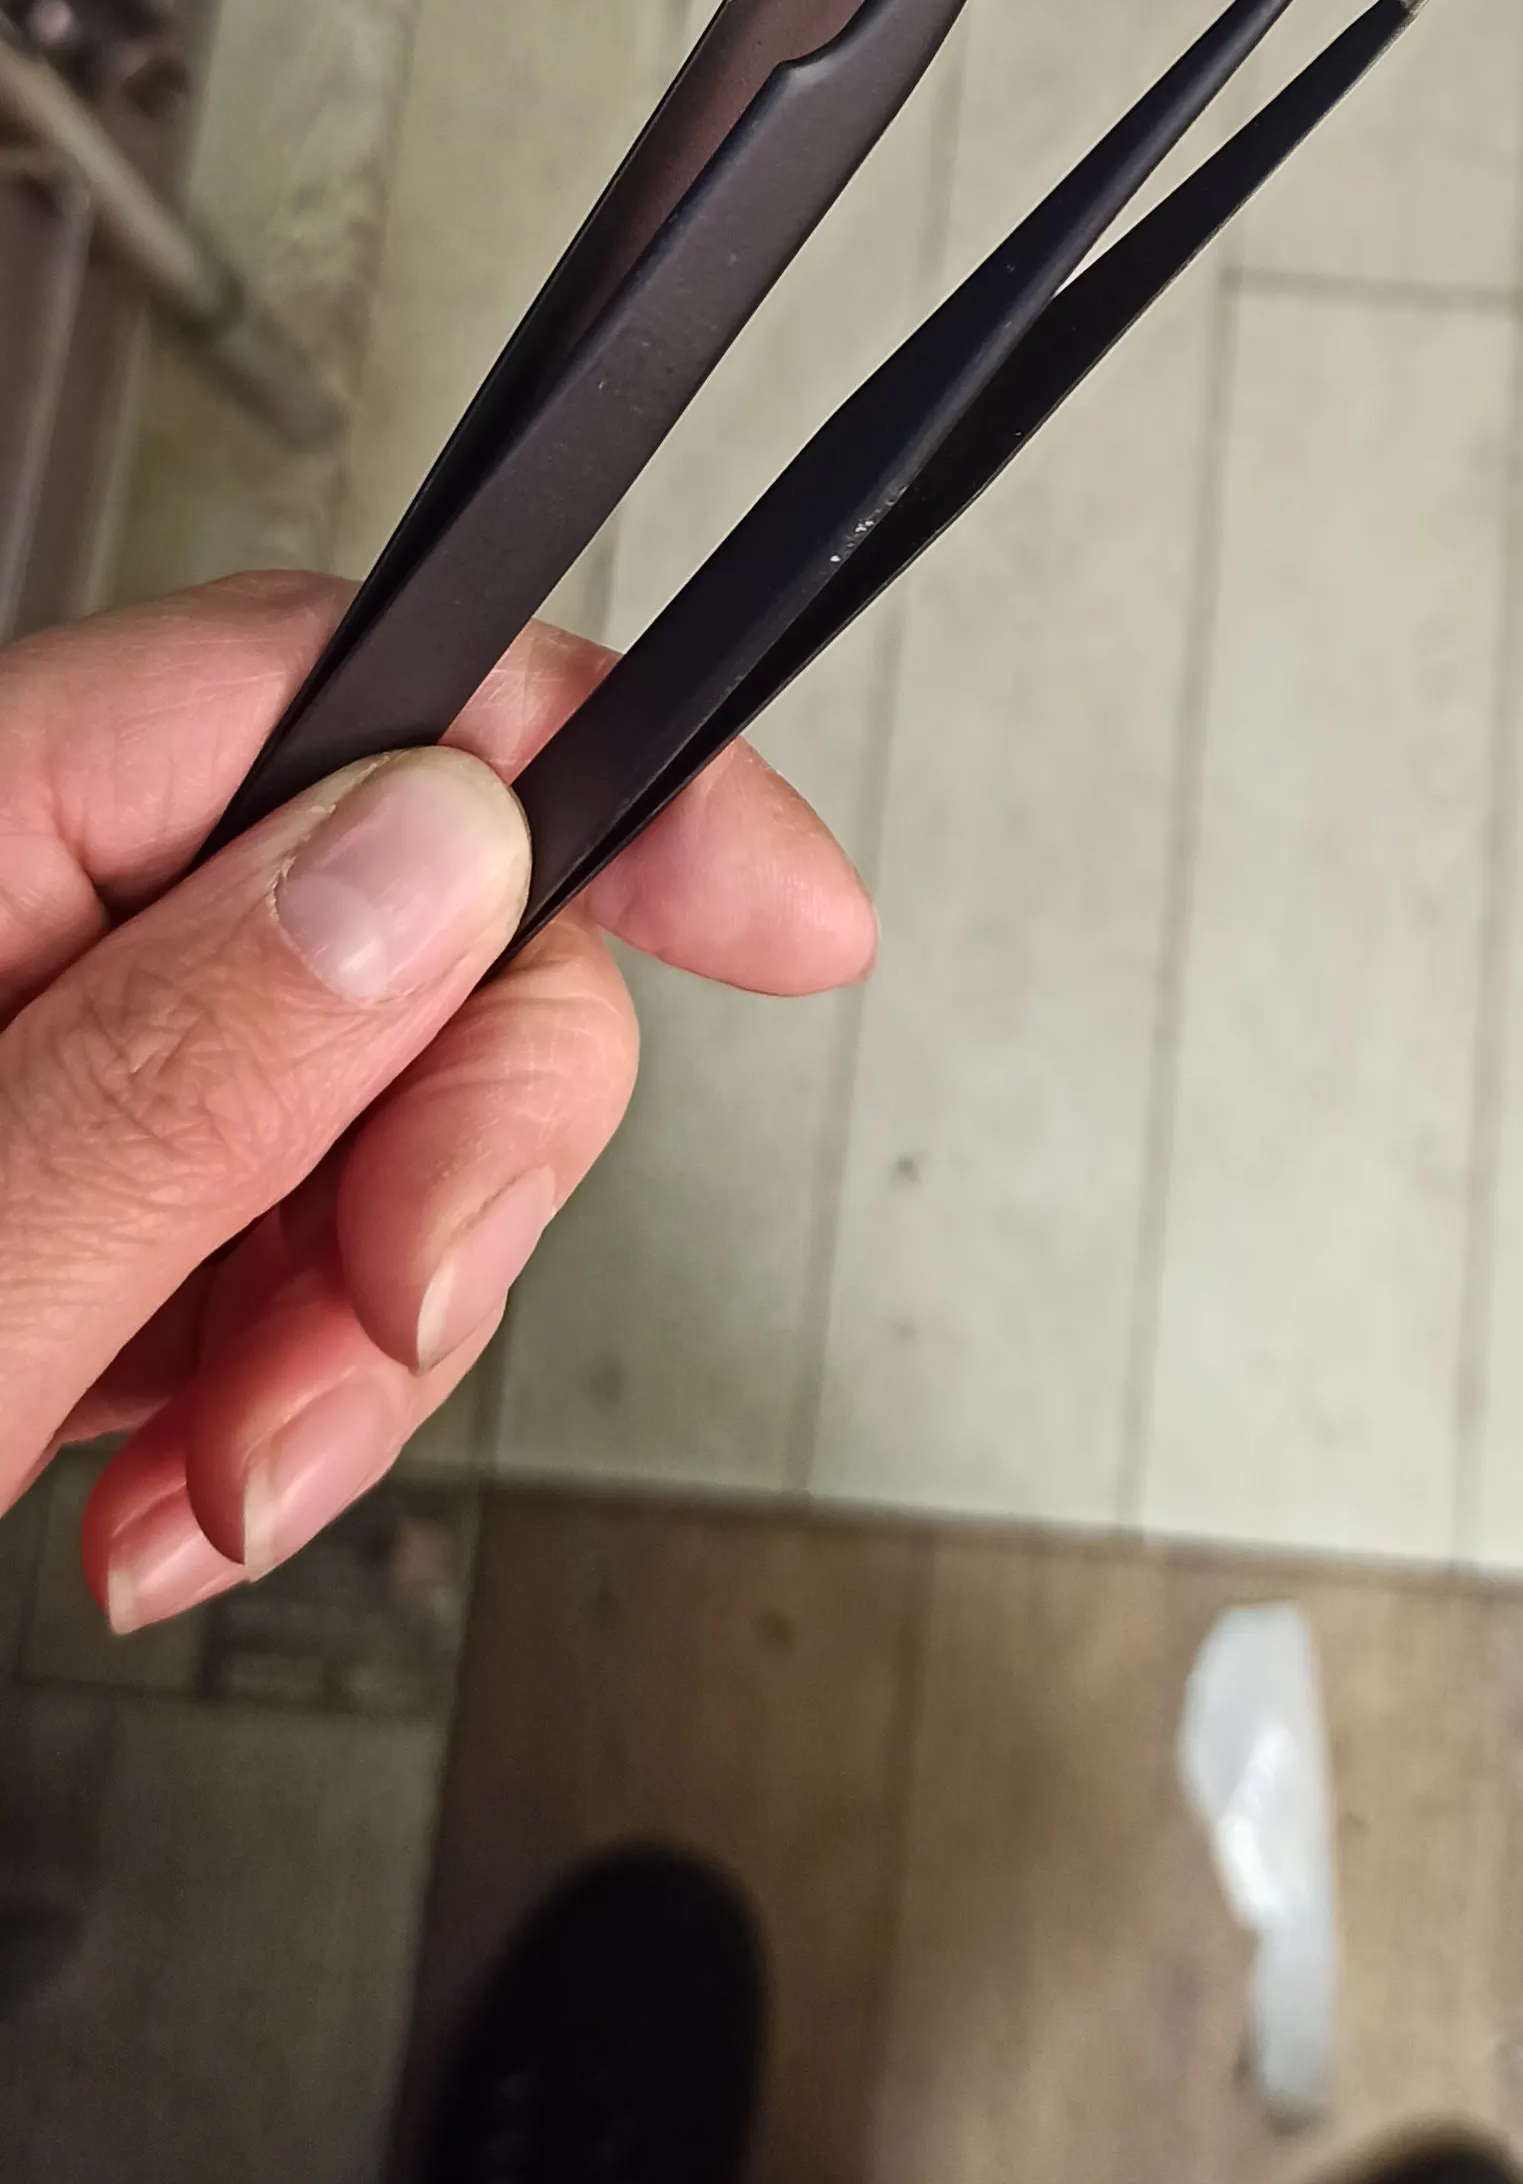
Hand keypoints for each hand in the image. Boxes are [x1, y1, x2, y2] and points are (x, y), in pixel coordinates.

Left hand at [0, 573, 874, 1630]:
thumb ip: (179, 1067)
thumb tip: (435, 856)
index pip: (362, 691)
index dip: (600, 771)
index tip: (786, 914)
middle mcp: (36, 905)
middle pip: (419, 928)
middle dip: (460, 1168)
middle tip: (381, 1338)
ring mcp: (63, 1053)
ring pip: (377, 1119)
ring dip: (348, 1343)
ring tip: (204, 1492)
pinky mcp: (75, 1193)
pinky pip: (280, 1245)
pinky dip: (270, 1394)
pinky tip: (158, 1493)